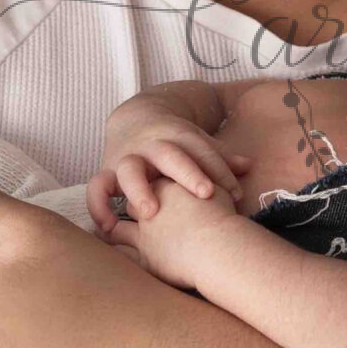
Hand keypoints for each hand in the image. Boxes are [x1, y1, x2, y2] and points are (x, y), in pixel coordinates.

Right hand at [86, 112, 253, 235]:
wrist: (135, 119)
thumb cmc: (175, 141)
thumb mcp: (197, 143)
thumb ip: (219, 157)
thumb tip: (249, 166)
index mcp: (178, 137)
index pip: (201, 151)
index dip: (218, 169)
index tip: (235, 193)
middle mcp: (152, 146)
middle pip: (168, 154)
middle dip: (186, 172)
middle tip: (204, 195)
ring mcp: (127, 157)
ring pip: (129, 169)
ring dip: (139, 190)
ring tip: (149, 214)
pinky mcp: (107, 171)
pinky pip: (97, 188)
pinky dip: (99, 206)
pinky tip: (108, 228)